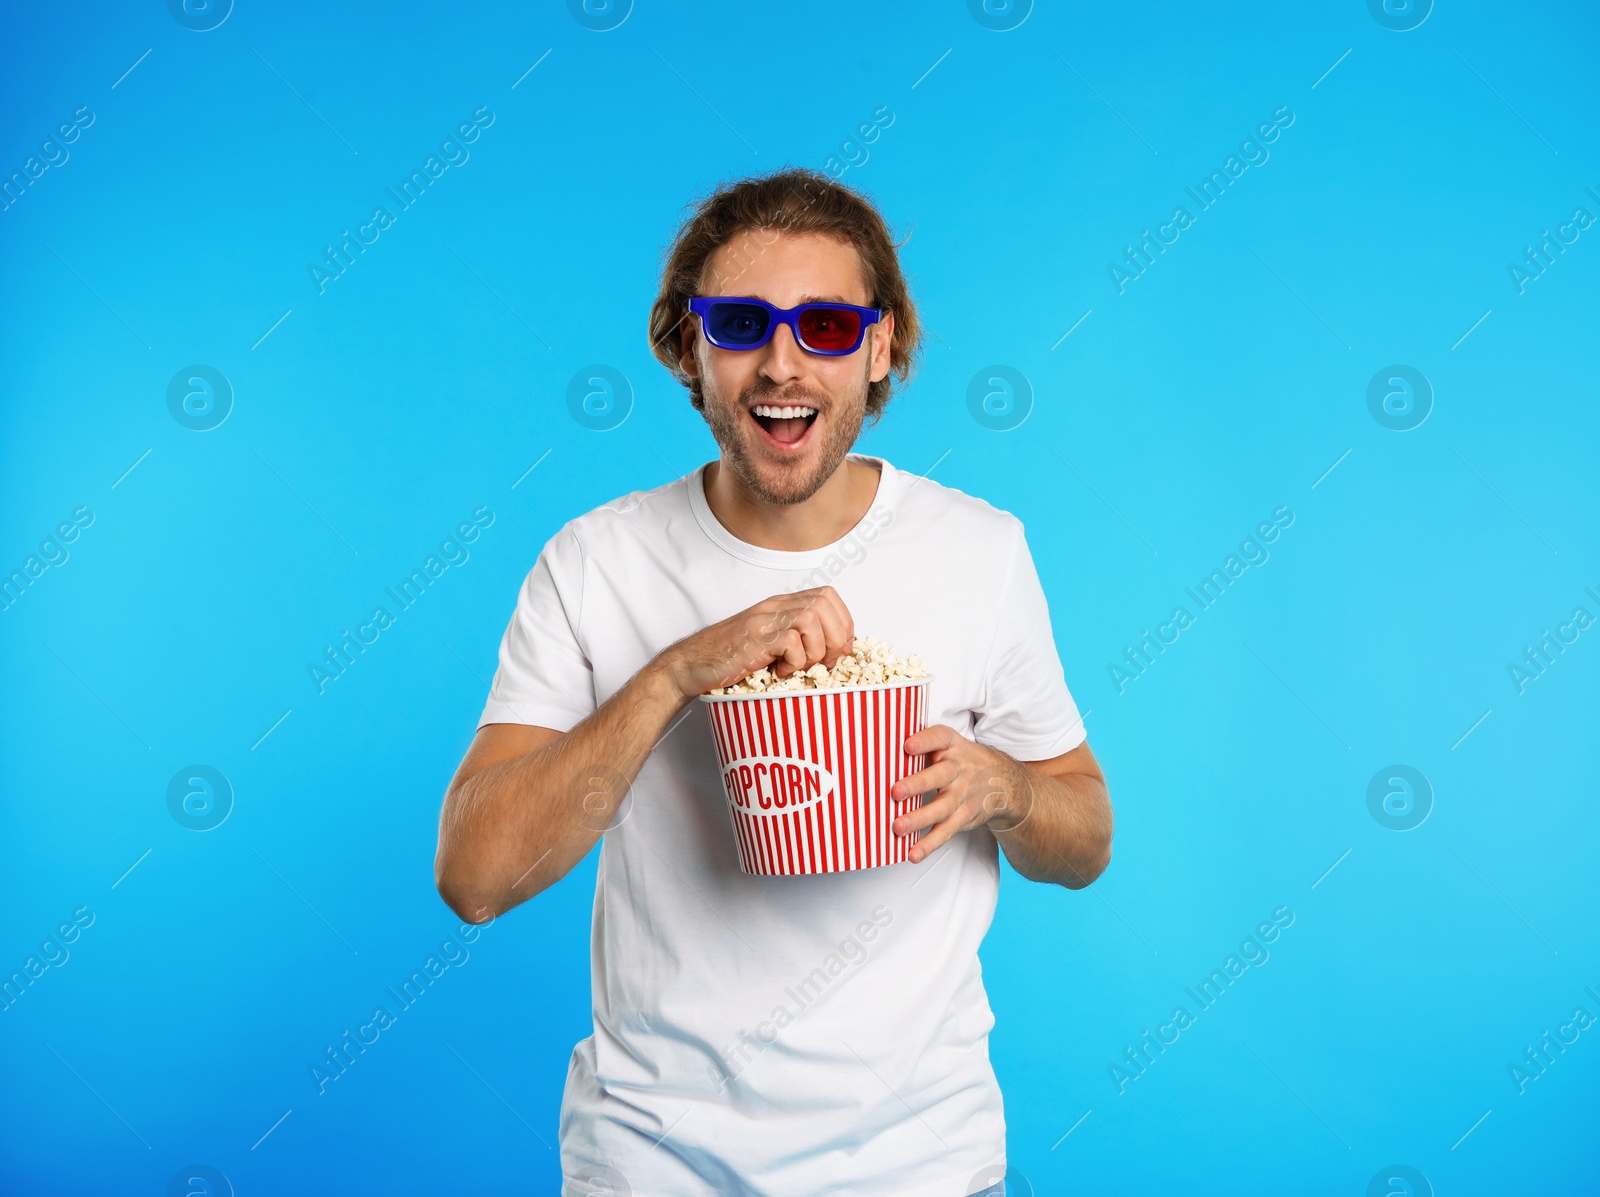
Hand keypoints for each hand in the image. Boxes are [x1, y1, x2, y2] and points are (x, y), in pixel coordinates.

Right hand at [656, 585, 854, 700]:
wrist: (692, 664)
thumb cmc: (730, 658)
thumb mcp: (770, 642)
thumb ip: (798, 639)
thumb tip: (836, 651)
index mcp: (781, 605)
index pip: (828, 596)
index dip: (843, 622)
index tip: (842, 648)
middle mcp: (775, 607)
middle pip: (825, 604)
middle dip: (836, 637)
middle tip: (824, 662)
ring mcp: (764, 620)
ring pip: (812, 620)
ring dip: (815, 651)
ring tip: (797, 666)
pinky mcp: (755, 638)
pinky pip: (792, 643)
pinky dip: (794, 662)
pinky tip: (779, 671)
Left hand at [890, 725, 1033, 862]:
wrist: (1003, 782)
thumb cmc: (963, 761)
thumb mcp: (951, 745)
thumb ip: (925, 746)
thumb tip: (882, 750)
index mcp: (952, 746)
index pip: (939, 739)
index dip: (924, 742)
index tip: (907, 745)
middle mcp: (958, 769)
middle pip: (940, 775)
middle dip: (917, 784)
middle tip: (896, 792)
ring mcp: (963, 793)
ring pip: (942, 806)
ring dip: (919, 818)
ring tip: (899, 827)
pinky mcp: (964, 815)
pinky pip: (946, 830)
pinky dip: (929, 843)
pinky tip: (914, 852)